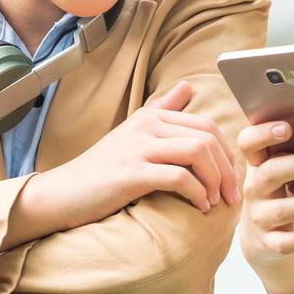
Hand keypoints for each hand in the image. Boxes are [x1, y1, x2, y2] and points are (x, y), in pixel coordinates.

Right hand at [6, 80, 237, 247]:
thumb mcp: (133, 133)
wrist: (61, 194)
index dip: (226, 151)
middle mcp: (147, 125)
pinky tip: (200, 206)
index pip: (205, 124)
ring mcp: (139, 147)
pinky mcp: (131, 173)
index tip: (232, 177)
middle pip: (207, 136)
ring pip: (198, 152)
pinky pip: (179, 177)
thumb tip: (187, 87)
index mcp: (151, 115)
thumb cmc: (101, 169)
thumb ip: (162, 110)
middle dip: (227, 168)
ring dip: (216, 180)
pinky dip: (197, 193)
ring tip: (217, 202)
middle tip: (233, 195)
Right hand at [237, 120, 293, 267]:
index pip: (248, 142)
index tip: (288, 127)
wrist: (267, 235)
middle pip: (270, 172)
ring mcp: (259, 217)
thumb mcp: (286, 166)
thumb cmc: (287, 188)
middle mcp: (254, 188)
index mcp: (258, 163)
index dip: (263, 133)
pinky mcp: (269, 244)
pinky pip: (286, 242)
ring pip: (281, 209)